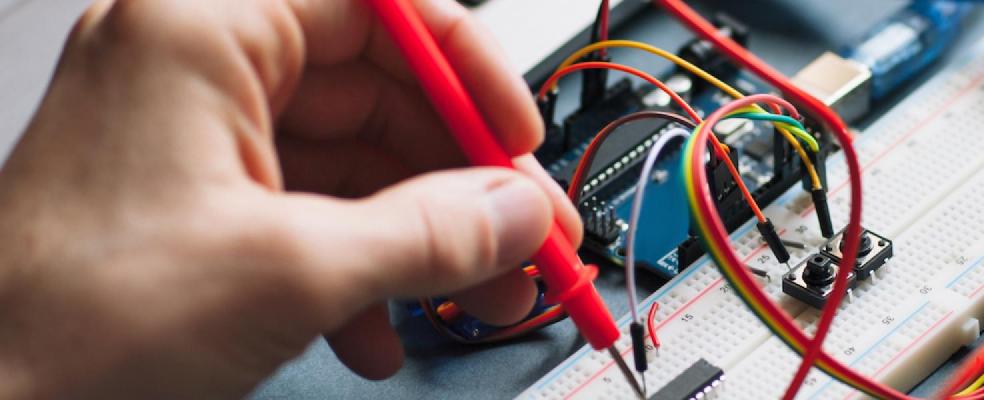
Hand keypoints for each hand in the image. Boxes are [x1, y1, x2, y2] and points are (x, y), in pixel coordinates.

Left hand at [0, 0, 580, 396]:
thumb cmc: (58, 325)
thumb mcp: (287, 273)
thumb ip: (428, 234)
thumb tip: (514, 211)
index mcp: (202, 31)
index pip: (379, 6)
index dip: (463, 65)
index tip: (511, 135)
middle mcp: (199, 71)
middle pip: (377, 92)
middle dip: (461, 177)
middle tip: (522, 234)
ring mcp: (197, 142)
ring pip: (355, 164)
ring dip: (426, 237)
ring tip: (477, 293)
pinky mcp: (199, 208)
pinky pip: (315, 215)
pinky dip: (364, 271)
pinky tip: (382, 330)